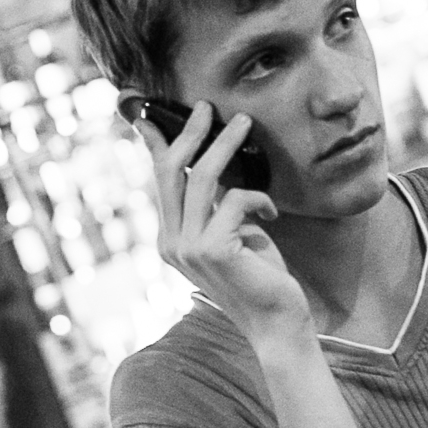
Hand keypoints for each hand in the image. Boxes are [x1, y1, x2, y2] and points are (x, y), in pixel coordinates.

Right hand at [136, 102, 309, 345]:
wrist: (277, 322)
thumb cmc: (260, 276)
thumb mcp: (233, 232)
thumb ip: (216, 205)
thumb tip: (214, 162)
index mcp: (171, 240)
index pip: (159, 183)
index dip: (155, 146)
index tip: (150, 117)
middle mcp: (171, 244)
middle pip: (171, 172)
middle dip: (189, 133)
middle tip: (208, 106)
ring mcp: (188, 248)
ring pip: (201, 178)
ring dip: (225, 145)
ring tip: (245, 124)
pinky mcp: (212, 249)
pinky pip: (234, 200)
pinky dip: (258, 197)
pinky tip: (274, 211)